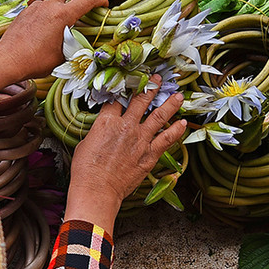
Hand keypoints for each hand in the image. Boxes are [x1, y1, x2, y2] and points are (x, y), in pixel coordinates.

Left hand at [0, 0, 107, 96]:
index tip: (104, 2)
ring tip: (64, 5)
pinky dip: (47, 8)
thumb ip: (72, 42)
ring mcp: (35, 7)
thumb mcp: (62, 56)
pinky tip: (46, 20)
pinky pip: (40, 5)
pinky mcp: (25, 12)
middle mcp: (49, 6)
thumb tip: (77, 39)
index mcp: (62, 15)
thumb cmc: (36, 61)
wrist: (8, 60)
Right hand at [65, 78, 186, 230]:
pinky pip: (166, 139)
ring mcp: (140, 139)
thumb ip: (98, 133)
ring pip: (159, 116)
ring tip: (179, 95)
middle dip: (151, 87)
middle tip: (158, 79)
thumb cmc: (86, 170)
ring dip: (170, 104)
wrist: (97, 189)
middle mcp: (126, 126)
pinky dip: (176, 130)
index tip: (129, 84)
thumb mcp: (86, 143)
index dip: (123, 91)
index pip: (117, 100)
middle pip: (141, 101)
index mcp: (107, 121)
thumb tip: (103, 131)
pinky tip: (183, 123)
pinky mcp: (150, 154)